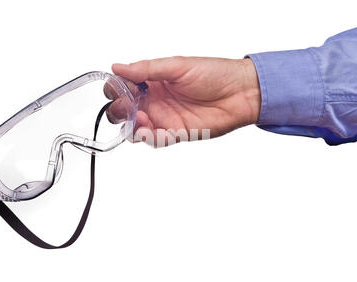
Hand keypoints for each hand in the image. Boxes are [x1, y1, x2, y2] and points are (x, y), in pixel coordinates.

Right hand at [109, 56, 260, 146]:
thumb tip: (117, 67)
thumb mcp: (177, 66)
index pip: (123, 86)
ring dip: (131, 126)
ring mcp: (164, 118)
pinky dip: (147, 138)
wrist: (240, 93)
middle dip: (119, 109)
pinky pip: (155, 140)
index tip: (120, 88)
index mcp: (152, 81)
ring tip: (140, 119)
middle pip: (124, 109)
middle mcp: (155, 100)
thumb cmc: (213, 74)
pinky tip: (148, 131)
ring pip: (135, 128)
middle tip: (128, 106)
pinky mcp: (175, 133)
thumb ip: (147, 69)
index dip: (116, 88)